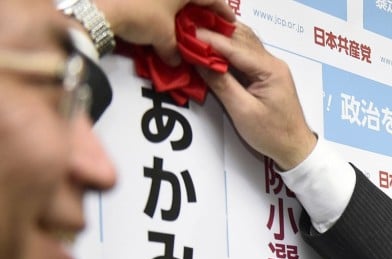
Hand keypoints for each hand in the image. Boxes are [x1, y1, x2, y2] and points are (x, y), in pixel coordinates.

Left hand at [96, 0, 234, 64]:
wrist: (101, 9)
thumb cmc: (141, 16)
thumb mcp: (163, 37)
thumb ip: (173, 50)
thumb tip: (174, 60)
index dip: (223, 11)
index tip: (230, 22)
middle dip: (200, 9)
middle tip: (206, 22)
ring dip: (179, 8)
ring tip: (183, 22)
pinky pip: (157, 0)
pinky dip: (162, 7)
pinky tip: (161, 18)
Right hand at [196, 23, 316, 169]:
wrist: (295, 148)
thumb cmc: (274, 135)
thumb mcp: (242, 111)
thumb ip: (220, 83)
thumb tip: (199, 61)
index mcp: (270, 69)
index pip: (234, 46)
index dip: (208, 39)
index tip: (185, 35)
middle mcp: (272, 62)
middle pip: (238, 38)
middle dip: (212, 34)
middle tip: (185, 34)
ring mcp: (269, 67)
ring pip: (241, 43)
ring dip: (218, 40)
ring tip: (194, 40)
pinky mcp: (264, 74)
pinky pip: (243, 55)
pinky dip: (226, 51)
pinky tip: (210, 52)